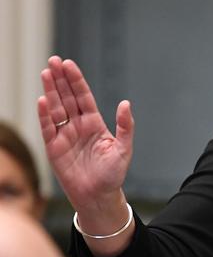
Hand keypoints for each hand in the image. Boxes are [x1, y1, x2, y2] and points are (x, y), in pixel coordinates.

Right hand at [38, 56, 133, 211]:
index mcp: (94, 123)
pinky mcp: (54, 149)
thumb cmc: (113, 174)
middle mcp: (78, 126)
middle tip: (53, 60)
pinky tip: (42, 99)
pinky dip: (44, 115)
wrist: (99, 196)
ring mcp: (64, 136)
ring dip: (50, 91)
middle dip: (60, 79)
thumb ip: (125, 126)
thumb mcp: (124, 148)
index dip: (76, 81)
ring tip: (46, 73)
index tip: (69, 64)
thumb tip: (125, 104)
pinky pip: (48, 129)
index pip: (83, 97)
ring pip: (56, 109)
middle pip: (67, 98)